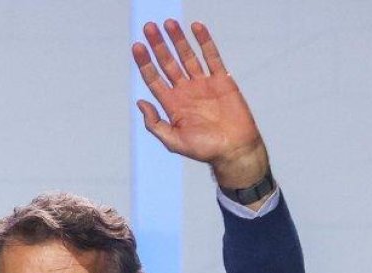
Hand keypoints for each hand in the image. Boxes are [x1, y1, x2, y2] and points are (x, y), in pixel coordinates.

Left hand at [132, 20, 267, 189]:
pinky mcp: (222, 80)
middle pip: (168, 63)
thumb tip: (140, 102)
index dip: (145, 62)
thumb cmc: (204, 150)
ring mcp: (203, 84)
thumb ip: (155, 123)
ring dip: (178, 39)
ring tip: (168, 23)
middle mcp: (185, 91)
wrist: (234, 150)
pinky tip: (196, 27)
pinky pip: (212, 56)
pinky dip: (204, 41)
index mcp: (172, 104)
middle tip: (149, 27)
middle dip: (158, 45)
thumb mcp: (173, 141)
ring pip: (187, 56)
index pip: (154, 78)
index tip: (137, 46)